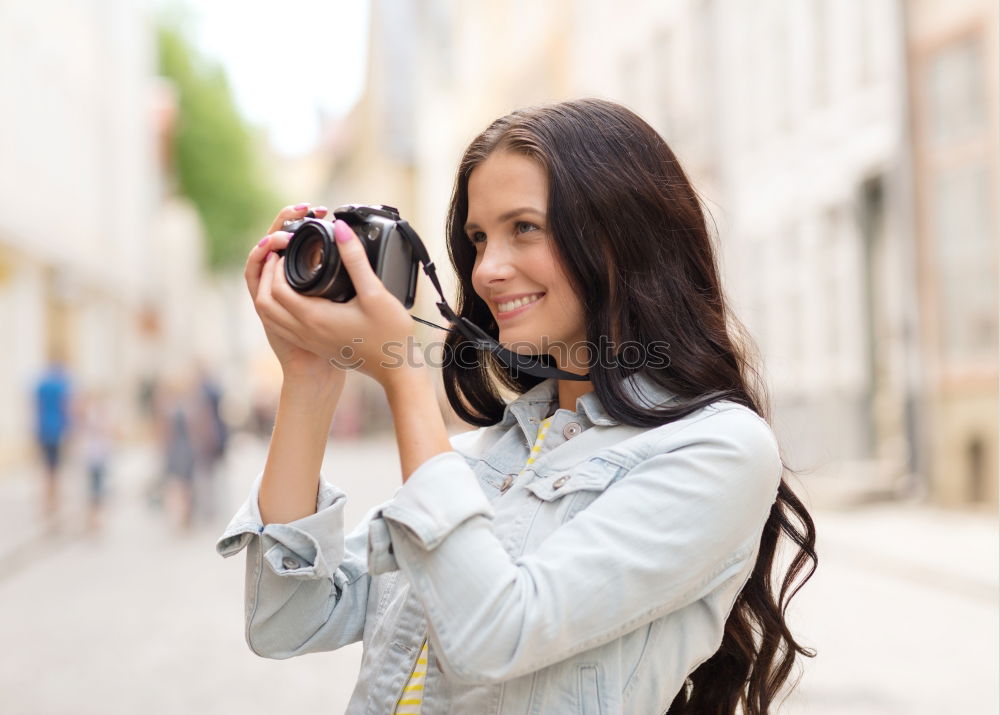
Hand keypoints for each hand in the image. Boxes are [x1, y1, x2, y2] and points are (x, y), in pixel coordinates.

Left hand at [251, 208, 418, 389]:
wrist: (396, 369)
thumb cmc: (389, 335)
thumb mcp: (375, 293)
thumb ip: (355, 259)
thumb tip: (340, 229)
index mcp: (315, 318)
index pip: (277, 289)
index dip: (275, 266)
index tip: (284, 248)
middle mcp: (306, 331)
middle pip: (267, 302)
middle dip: (267, 276)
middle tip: (279, 257)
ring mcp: (310, 340)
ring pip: (271, 317)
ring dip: (269, 293)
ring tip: (280, 273)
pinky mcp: (316, 345)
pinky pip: (283, 326)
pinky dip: (278, 308)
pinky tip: (293, 296)